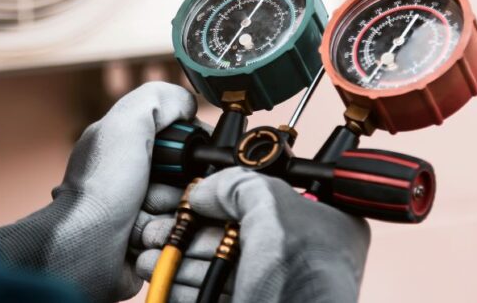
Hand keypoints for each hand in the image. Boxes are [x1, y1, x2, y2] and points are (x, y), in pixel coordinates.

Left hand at [0, 82, 197, 302]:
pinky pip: (178, 241)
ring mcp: (144, 214)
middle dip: (178, 190)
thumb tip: (188, 104)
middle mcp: (138, 179)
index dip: (189, 152)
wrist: (81, 250)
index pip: (184, 143)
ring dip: (170, 219)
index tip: (184, 159)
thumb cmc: (98, 189)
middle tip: (149, 195)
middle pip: (191, 180)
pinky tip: (139, 240)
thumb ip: (159, 99)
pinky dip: (164, 241)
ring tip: (139, 222)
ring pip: (188, 213)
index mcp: (130, 147)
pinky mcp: (150, 246)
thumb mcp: (126, 123)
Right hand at [136, 167, 370, 302]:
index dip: (230, 193)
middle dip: (193, 230)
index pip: (269, 195)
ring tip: (152, 254)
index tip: (199, 194)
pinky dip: (183, 284)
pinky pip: (210, 291)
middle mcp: (300, 255)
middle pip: (235, 231)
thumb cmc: (302, 281)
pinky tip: (162, 277)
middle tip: (164, 226)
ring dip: (180, 257)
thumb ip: (239, 185)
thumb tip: (208, 191)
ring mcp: (274, 286)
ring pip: (218, 264)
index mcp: (324, 224)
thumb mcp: (272, 209)